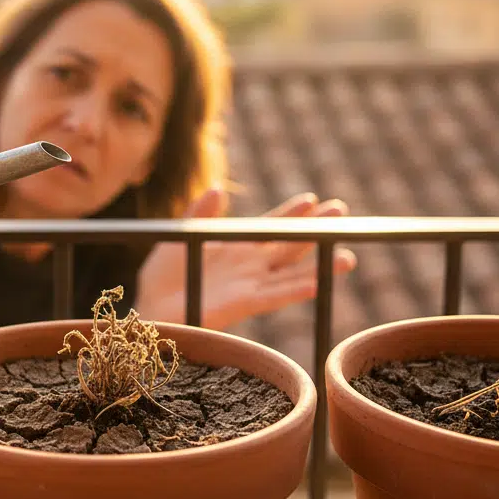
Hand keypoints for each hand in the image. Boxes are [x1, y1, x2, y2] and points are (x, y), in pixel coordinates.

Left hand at [133, 190, 357, 330]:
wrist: (150, 309)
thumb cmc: (164, 277)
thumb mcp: (180, 237)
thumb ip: (199, 214)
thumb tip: (217, 188)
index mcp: (236, 247)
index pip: (270, 227)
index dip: (290, 214)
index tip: (312, 199)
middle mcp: (248, 266)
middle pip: (289, 245)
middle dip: (314, 229)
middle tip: (341, 213)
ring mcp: (249, 285)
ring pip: (291, 273)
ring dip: (318, 266)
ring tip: (347, 257)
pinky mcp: (242, 303)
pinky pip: (273, 295)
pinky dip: (295, 289)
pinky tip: (316, 282)